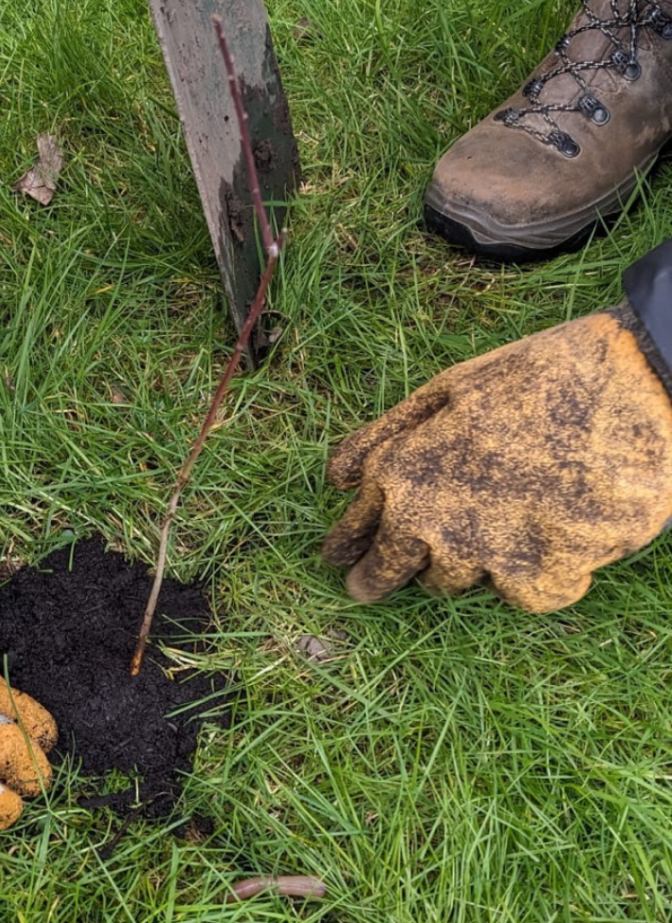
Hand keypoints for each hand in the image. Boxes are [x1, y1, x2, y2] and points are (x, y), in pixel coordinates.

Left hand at [323, 309, 671, 611]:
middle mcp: (430, 527)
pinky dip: (526, 573)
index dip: (344, 547)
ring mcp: (485, 559)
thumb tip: (337, 478)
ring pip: (452, 582)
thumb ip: (384, 437)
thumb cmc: (533, 377)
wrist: (633, 387)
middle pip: (388, 575)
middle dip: (374, 580)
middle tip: (366, 588)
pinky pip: (518, 594)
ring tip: (482, 530)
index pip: (354, 533)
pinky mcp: (542, 581)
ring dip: (457, 564)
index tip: (338, 558)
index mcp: (400, 476)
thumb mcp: (445, 390)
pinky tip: (542, 540)